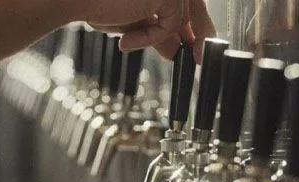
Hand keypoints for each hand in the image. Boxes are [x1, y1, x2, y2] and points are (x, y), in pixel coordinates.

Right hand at [83, 0, 215, 60]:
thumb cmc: (98, 4)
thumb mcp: (136, 22)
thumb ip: (158, 32)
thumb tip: (176, 50)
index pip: (188, 3)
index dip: (197, 25)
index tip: (197, 49)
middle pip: (195, 6)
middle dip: (200, 34)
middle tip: (198, 58)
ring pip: (180, 20)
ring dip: (156, 38)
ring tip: (129, 42)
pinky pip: (169, 25)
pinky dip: (148, 38)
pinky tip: (125, 41)